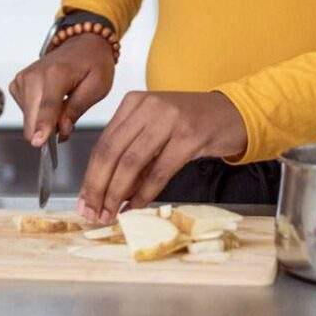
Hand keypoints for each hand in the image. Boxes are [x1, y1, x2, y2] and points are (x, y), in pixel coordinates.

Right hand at [9, 33, 114, 145]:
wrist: (82, 42)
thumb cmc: (93, 63)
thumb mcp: (97, 87)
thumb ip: (77, 110)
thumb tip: (61, 132)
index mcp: (56, 74)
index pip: (48, 106)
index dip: (43, 127)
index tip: (37, 144)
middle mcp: (34, 75)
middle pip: (33, 117)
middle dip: (48, 128)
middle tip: (67, 118)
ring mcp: (23, 78)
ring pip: (28, 119)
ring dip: (45, 120)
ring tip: (62, 102)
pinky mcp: (17, 83)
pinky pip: (25, 112)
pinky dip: (38, 113)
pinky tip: (51, 100)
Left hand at [77, 91, 247, 224]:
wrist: (232, 114)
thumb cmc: (189, 124)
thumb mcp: (155, 130)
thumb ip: (131, 152)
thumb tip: (106, 191)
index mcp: (133, 102)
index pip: (103, 142)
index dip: (90, 175)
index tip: (83, 201)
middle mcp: (148, 106)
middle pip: (111, 151)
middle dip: (98, 186)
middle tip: (92, 212)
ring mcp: (169, 119)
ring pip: (131, 162)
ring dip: (117, 193)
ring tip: (111, 214)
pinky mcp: (190, 136)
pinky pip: (159, 171)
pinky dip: (144, 193)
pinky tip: (136, 206)